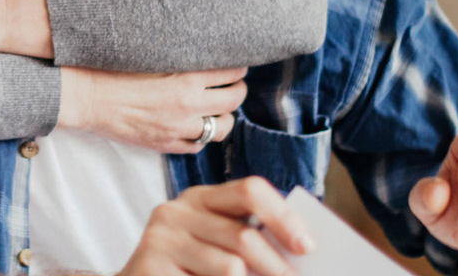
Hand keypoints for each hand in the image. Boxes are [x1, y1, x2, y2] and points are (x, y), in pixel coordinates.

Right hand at [59, 67, 247, 152]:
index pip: (233, 70)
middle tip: (230, 82)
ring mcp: (179, 128)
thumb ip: (182, 49)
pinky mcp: (166, 144)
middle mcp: (188, 103)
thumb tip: (205, 42)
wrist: (84, 94)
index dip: (237, 65)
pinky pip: (199, 145)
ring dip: (224, 115)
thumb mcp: (151, 50)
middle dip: (236, 88)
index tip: (234, 63)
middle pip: (234, 98)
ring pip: (223, 127)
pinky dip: (202, 135)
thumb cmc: (112, 66)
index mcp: (186, 74)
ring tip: (216, 106)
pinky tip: (195, 124)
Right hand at [118, 177, 311, 275]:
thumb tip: (300, 250)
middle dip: (278, 268)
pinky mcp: (150, 265)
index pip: (250, 190)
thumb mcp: (218, 247)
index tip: (307, 247)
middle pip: (244, 236)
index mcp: (200, 198)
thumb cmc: (188, 271)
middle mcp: (176, 210)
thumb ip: (248, 239)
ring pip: (230, 268)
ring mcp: (160, 238)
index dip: (283, 217)